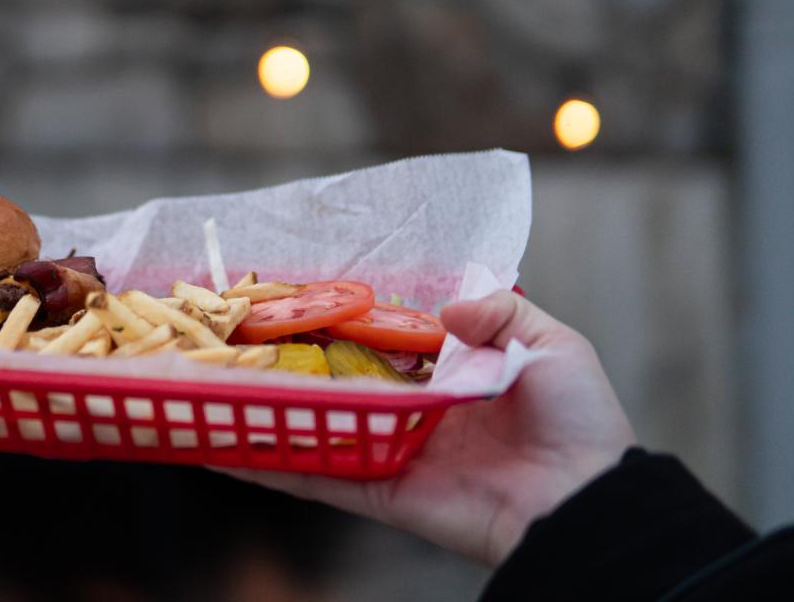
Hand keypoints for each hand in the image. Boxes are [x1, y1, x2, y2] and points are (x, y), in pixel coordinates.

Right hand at [222, 290, 635, 566]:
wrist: (588, 502)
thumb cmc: (579, 420)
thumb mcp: (552, 343)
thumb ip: (500, 312)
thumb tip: (444, 308)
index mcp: (446, 371)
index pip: (379, 337)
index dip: (337, 316)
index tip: (290, 292)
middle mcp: (410, 409)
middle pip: (334, 378)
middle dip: (285, 359)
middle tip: (229, 332)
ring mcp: (391, 450)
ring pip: (315, 424)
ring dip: (264, 408)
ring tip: (205, 384)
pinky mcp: (382, 492)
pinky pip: (318, 477)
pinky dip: (268, 466)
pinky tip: (220, 447)